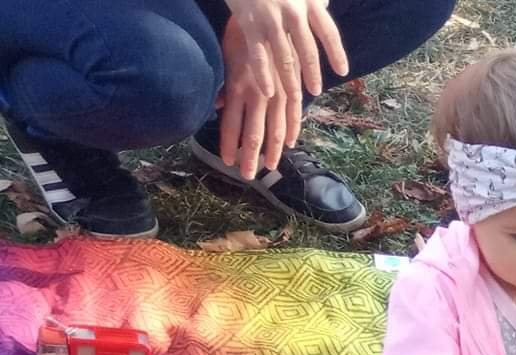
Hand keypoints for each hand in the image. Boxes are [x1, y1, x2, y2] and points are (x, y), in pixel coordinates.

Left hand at [218, 14, 301, 174]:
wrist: (270, 14)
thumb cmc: (242, 33)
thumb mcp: (226, 56)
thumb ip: (224, 85)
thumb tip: (219, 106)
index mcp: (237, 86)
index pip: (231, 124)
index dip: (230, 145)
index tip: (229, 163)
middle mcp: (257, 94)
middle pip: (254, 133)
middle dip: (250, 157)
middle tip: (247, 176)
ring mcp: (276, 92)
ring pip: (275, 129)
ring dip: (273, 150)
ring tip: (270, 167)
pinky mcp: (291, 87)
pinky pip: (293, 114)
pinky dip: (292, 130)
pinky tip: (291, 143)